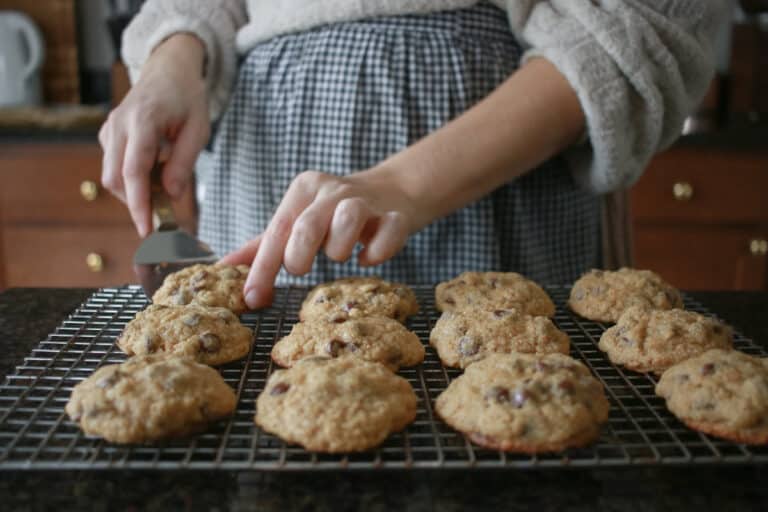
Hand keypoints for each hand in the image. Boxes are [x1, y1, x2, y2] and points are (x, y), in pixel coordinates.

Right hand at [99, 34, 209, 236]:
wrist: (168, 72)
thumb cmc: (187, 99)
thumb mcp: (198, 129)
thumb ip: (184, 162)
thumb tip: (172, 196)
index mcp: (143, 120)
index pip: (134, 171)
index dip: (139, 204)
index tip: (146, 229)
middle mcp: (119, 124)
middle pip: (115, 179)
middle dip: (135, 203)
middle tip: (162, 218)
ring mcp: (109, 129)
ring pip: (111, 176)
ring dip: (134, 192)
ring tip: (163, 189)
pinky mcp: (107, 134)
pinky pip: (113, 167)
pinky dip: (131, 179)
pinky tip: (153, 173)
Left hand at [220, 168, 421, 308]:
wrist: (392, 191)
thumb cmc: (335, 213)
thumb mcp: (298, 220)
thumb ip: (263, 246)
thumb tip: (223, 268)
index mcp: (304, 189)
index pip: (277, 230)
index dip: (262, 267)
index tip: (252, 298)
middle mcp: (333, 189)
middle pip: (308, 224)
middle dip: (298, 255)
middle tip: (299, 269)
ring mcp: (366, 200)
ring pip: (349, 220)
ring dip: (340, 248)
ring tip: (339, 257)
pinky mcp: (396, 214)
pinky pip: (388, 232)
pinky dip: (377, 251)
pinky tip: (368, 258)